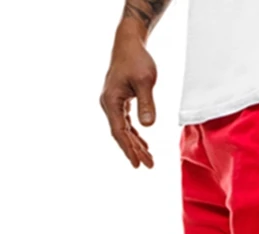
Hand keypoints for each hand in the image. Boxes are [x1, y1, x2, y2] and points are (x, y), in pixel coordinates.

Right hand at [100, 22, 156, 167]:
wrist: (129, 43)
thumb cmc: (136, 59)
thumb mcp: (145, 81)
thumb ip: (147, 103)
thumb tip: (148, 125)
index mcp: (111, 101)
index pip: (119, 131)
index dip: (128, 149)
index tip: (137, 163)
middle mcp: (109, 104)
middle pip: (121, 134)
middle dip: (134, 151)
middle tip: (149, 165)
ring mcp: (113, 103)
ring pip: (124, 130)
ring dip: (136, 145)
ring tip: (148, 160)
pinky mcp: (120, 101)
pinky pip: (126, 123)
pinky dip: (134, 135)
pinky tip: (143, 144)